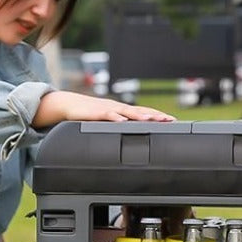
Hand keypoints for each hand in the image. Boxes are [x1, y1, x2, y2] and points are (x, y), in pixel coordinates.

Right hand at [34, 90, 174, 127]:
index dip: (158, 115)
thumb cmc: (90, 114)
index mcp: (123, 110)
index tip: (172, 120)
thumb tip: (133, 136)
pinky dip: (115, 118)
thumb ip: (120, 127)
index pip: (144, 112)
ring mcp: (108, 109)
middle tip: (167, 120)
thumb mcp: (108, 121)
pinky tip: (122, 121)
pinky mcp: (96, 113)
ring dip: (139, 116)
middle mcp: (118, 108)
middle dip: (154, 115)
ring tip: (150, 120)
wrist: (69, 105)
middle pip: (140, 111)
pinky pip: (107, 115)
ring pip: (126, 112)